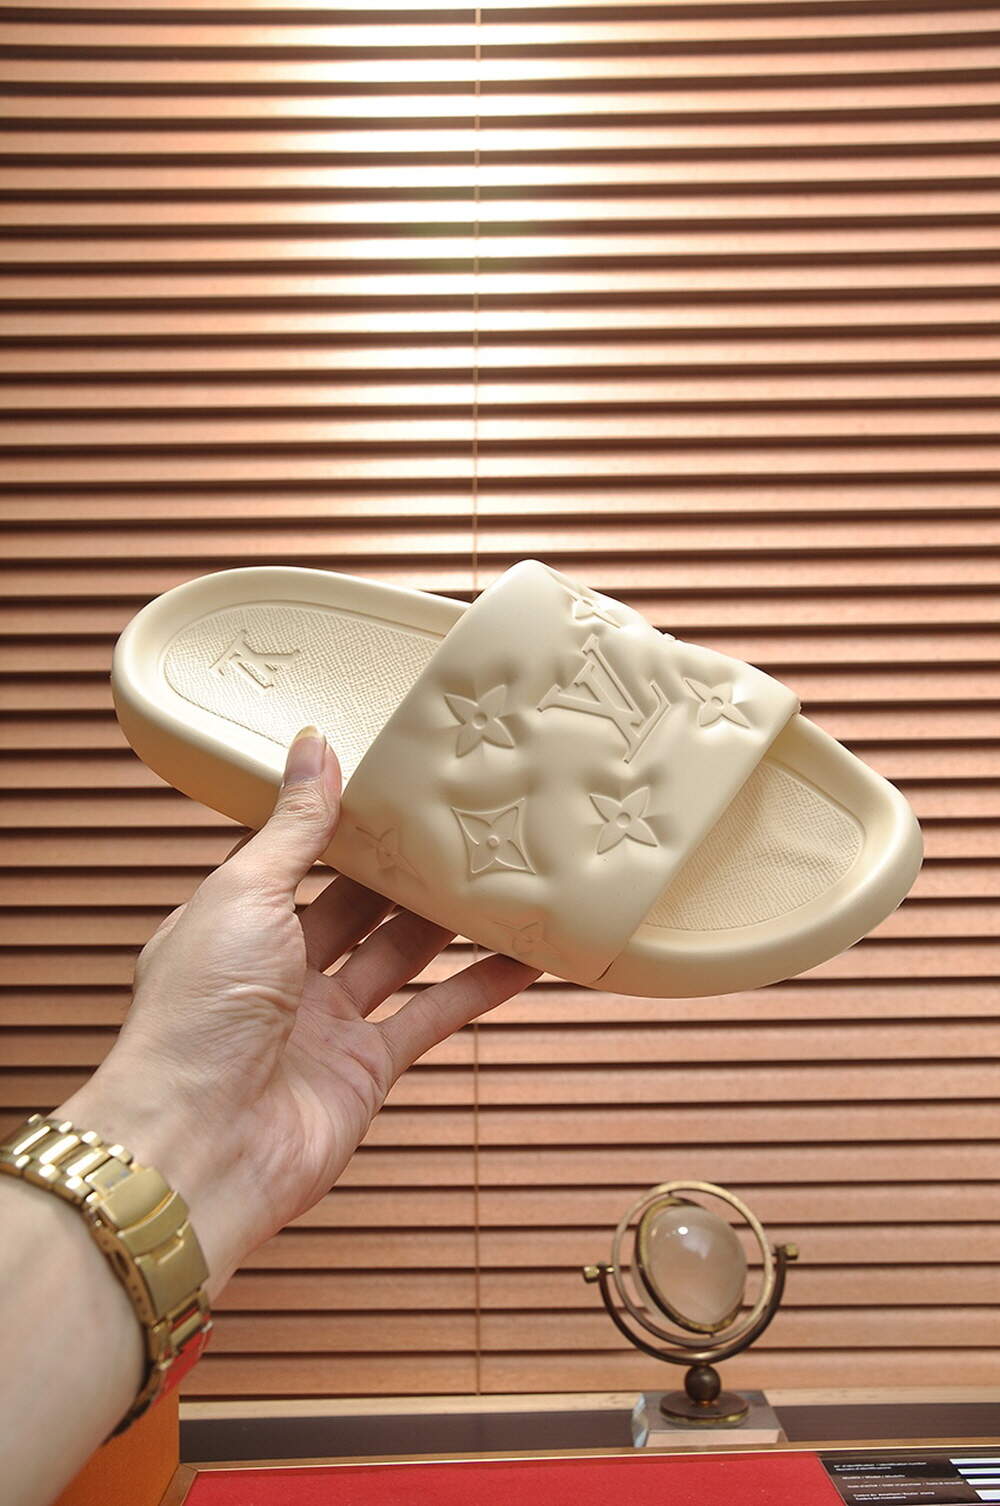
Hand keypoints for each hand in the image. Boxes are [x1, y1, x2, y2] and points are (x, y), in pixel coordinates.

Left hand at [55, 726, 538, 1296]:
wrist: (203, 1147)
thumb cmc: (198, 1015)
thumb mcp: (243, 895)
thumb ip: (293, 828)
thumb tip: (313, 746)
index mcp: (234, 922)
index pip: (295, 857)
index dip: (342, 821)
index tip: (395, 780)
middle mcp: (279, 969)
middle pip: (356, 903)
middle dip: (404, 866)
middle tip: (462, 819)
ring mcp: (326, 1021)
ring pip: (400, 953)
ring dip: (448, 918)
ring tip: (502, 872)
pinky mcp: (368, 1068)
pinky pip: (433, 1015)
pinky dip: (479, 988)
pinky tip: (524, 959)